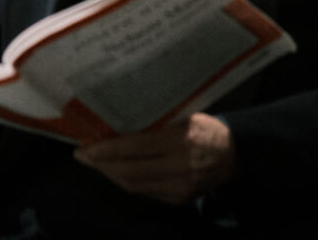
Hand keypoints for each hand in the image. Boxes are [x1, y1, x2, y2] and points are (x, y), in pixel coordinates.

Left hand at [73, 114, 235, 203]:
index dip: (107, 150)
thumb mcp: (186, 117)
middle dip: (102, 165)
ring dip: (111, 175)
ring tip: (95, 164)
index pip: (135, 148)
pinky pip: (146, 192)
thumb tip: (121, 126)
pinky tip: (116, 173)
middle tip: (82, 156)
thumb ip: (158, 124)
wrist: (236, 156)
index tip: (86, 147)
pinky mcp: (179, 199)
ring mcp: (179, 187)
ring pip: (135, 185)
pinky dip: (128, 182)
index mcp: (180, 141)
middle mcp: (178, 167)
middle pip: (130, 171)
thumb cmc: (207, 129)